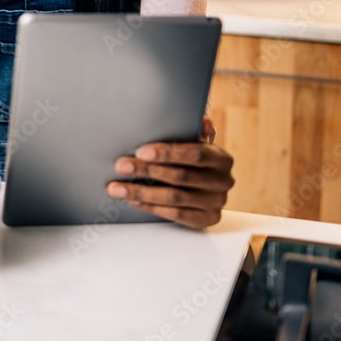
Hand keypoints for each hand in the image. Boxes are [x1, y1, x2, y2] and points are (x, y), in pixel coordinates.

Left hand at [107, 117, 233, 228]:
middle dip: (146, 170)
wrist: (209, 191)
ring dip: (142, 192)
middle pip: (180, 176)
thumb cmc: (196, 162)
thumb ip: (196, 132)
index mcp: (222, 158)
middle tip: (121, 166)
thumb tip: (203, 121)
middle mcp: (223, 181)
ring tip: (117, 187)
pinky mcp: (206, 220)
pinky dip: (151, 206)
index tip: (140, 151)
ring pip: (174, 198)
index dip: (167, 153)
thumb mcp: (198, 144)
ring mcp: (216, 203)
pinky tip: (132, 199)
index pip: (195, 153)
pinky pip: (175, 214)